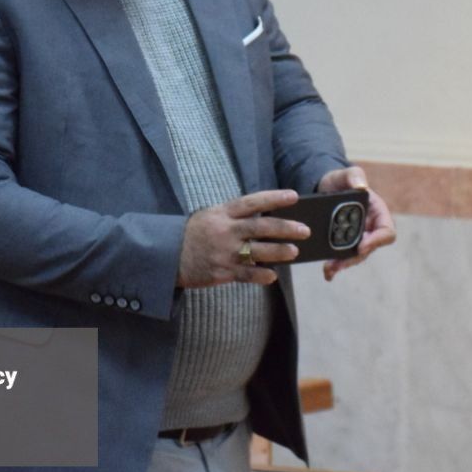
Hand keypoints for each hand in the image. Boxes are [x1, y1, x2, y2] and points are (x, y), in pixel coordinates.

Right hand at [177, 190, 309, 287]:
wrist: (167, 256)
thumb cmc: (193, 233)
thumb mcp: (210, 216)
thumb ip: (234, 216)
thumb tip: (264, 217)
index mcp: (222, 213)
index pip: (252, 202)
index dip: (274, 198)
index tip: (294, 196)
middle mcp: (225, 231)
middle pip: (261, 227)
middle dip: (285, 228)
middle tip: (305, 229)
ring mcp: (224, 252)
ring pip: (258, 252)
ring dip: (279, 252)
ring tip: (295, 251)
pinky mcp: (222, 272)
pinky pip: (247, 274)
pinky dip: (262, 275)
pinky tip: (273, 275)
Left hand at [316, 166, 395, 280]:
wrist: (325, 187)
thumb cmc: (340, 180)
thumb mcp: (346, 174)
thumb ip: (354, 175)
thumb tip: (361, 187)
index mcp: (377, 213)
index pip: (386, 231)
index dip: (376, 241)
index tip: (361, 246)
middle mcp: (370, 228)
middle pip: (369, 249)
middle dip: (354, 258)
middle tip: (337, 265)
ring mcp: (358, 237)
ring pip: (355, 256)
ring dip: (343, 264)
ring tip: (329, 270)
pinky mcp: (344, 242)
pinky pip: (343, 256)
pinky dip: (335, 266)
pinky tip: (327, 274)